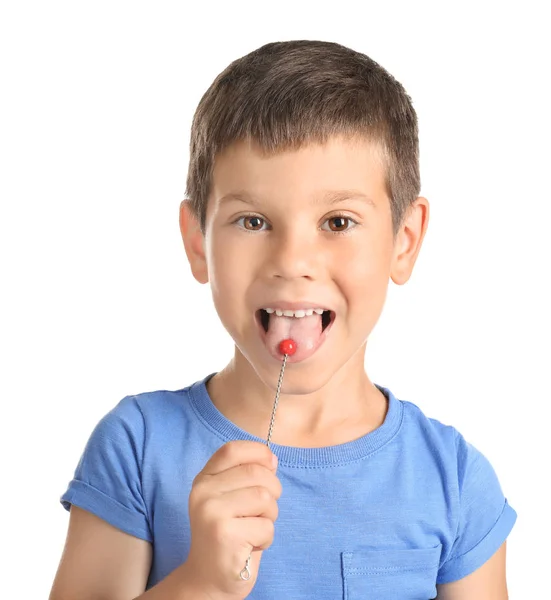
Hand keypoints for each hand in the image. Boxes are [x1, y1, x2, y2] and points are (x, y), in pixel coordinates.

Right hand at [180, 440, 280, 598]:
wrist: (208, 579)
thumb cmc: (229, 534)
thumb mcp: (231, 498)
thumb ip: (246, 475)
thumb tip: (272, 459)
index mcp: (204, 480)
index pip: (232, 450)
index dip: (258, 452)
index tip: (271, 464)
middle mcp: (203, 493)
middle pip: (257, 473)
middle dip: (273, 491)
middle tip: (264, 511)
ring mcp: (211, 513)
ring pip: (265, 498)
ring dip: (270, 517)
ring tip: (254, 529)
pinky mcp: (225, 535)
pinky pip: (266, 526)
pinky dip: (266, 539)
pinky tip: (250, 546)